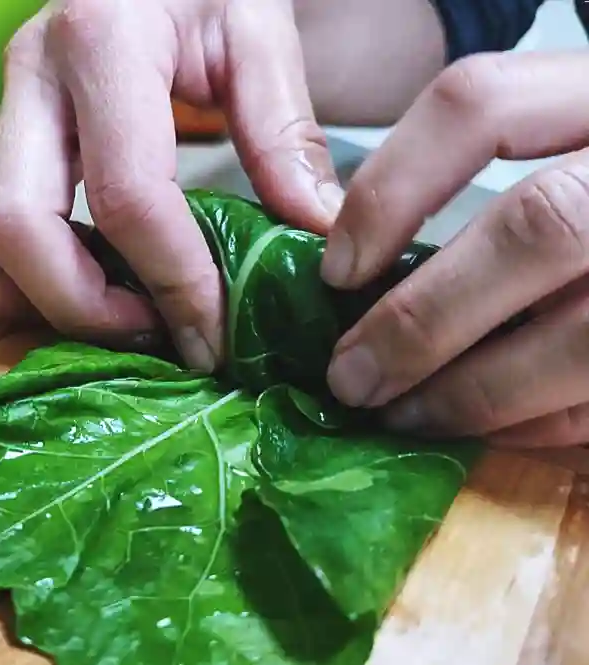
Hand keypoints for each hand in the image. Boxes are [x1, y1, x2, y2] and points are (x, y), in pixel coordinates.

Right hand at [0, 0, 342, 370]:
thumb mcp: (257, 37)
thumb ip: (285, 134)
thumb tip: (314, 235)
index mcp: (105, 42)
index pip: (130, 195)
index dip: (174, 283)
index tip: (213, 339)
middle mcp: (31, 72)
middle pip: (18, 224)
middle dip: (87, 307)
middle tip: (157, 335)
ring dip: (26, 296)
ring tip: (107, 319)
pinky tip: (65, 286)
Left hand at [321, 51, 588, 448]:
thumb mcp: (555, 148)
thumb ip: (471, 179)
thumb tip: (357, 271)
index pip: (478, 104)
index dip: (389, 191)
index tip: (335, 272)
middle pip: (536, 229)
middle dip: (424, 320)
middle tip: (351, 378)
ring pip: (580, 334)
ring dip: (471, 392)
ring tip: (401, 415)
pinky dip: (536, 424)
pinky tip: (479, 427)